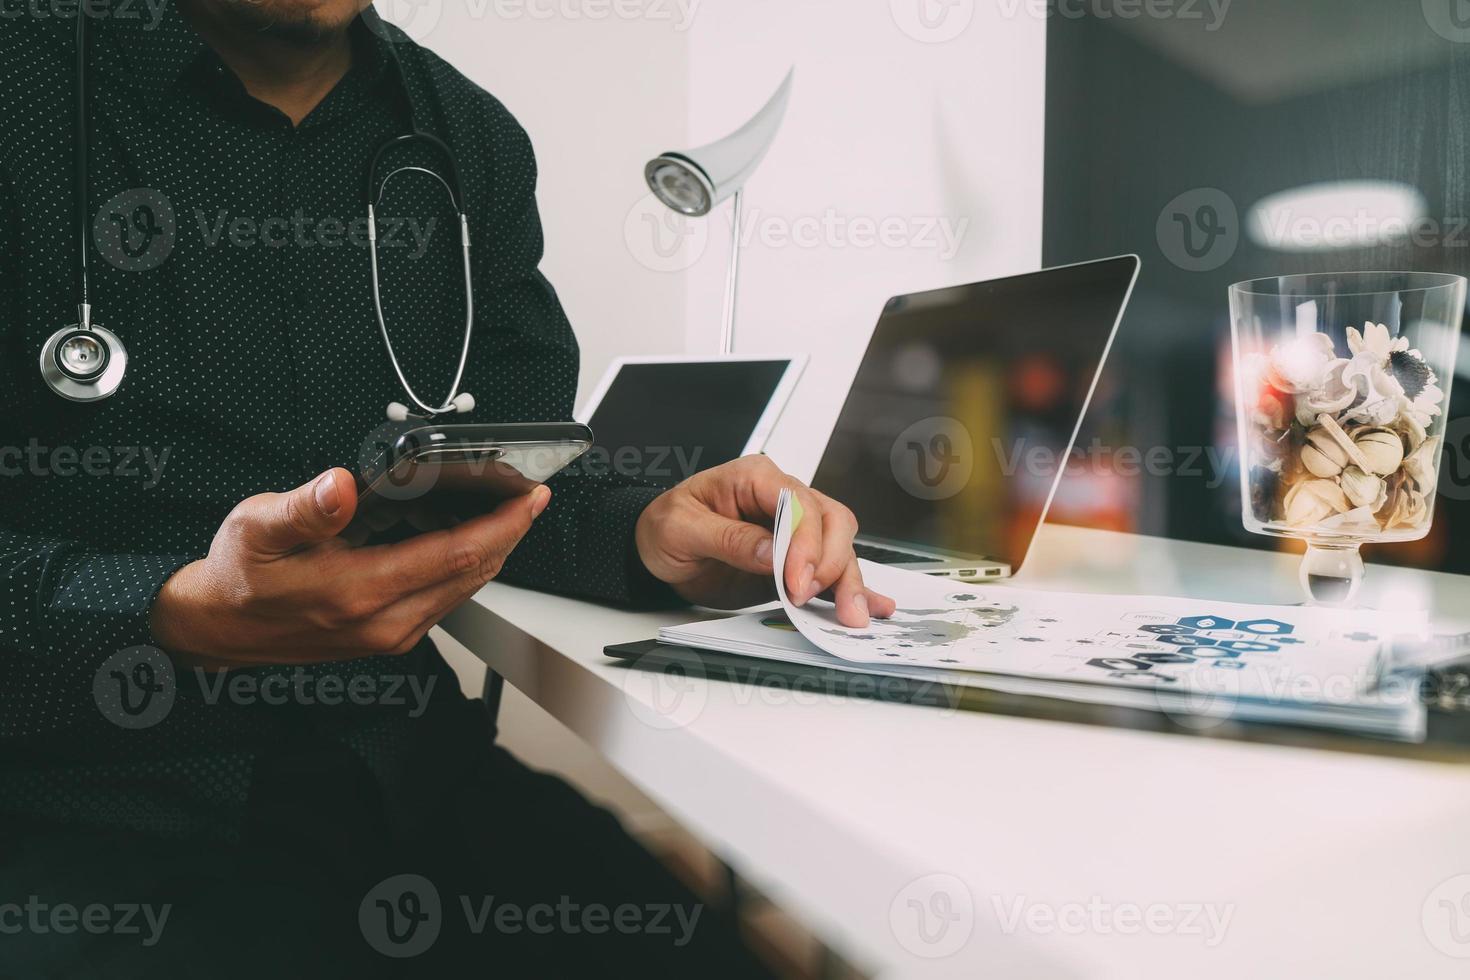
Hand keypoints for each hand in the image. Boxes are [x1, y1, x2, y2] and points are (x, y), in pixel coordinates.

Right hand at [151, 468, 550, 668]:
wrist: (216, 629)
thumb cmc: (238, 575)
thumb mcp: (257, 527)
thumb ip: (304, 507)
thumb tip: (339, 485)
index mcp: (361, 591)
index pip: (457, 555)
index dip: (502, 524)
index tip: (531, 496)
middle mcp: (386, 622)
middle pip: (473, 574)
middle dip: (509, 533)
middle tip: (529, 494)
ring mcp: (391, 634)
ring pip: (463, 589)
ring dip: (490, 550)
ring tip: (507, 510)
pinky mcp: (389, 636)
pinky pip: (444, 598)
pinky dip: (464, 566)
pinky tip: (465, 538)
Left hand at [635, 456, 895, 627]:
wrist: (656, 546)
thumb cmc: (664, 527)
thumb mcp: (681, 528)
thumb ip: (728, 538)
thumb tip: (772, 552)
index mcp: (755, 478)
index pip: (798, 503)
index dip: (805, 542)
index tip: (796, 581)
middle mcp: (781, 497)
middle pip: (830, 521)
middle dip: (831, 562)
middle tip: (813, 597)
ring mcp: (793, 528)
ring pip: (839, 544)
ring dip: (847, 580)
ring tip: (851, 615)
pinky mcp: (795, 557)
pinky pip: (831, 566)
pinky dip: (852, 585)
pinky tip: (873, 603)